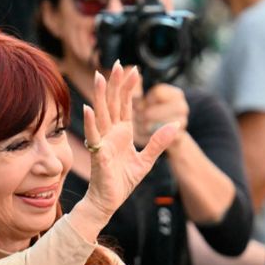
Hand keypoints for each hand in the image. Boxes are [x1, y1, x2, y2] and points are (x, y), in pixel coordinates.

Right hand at [80, 62, 179, 218]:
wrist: (109, 201)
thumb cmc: (122, 181)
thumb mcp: (147, 160)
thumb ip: (159, 142)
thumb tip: (175, 125)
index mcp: (122, 133)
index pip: (125, 105)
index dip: (128, 87)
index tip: (133, 69)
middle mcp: (110, 133)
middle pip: (112, 103)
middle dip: (115, 84)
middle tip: (117, 63)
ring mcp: (103, 142)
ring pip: (101, 114)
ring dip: (101, 96)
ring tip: (101, 77)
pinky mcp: (99, 155)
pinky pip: (94, 137)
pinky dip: (91, 123)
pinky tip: (89, 109)